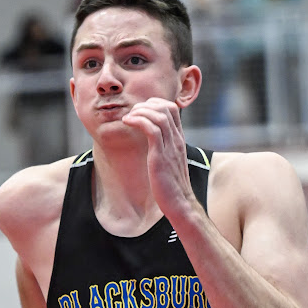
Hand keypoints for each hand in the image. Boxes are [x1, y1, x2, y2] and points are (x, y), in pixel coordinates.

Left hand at [122, 97, 194, 218]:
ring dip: (140, 111)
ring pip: (159, 115)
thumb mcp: (169, 163)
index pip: (172, 109)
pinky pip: (152, 129)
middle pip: (166, 107)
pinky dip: (138, 120)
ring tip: (128, 118)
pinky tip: (127, 122)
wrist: (180, 203)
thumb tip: (152, 145)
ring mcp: (170, 147)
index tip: (140, 112)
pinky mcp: (161, 156)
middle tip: (132, 114)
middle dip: (146, 105)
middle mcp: (177, 140)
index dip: (154, 104)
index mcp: (179, 140)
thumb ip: (164, 150)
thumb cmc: (172, 186)